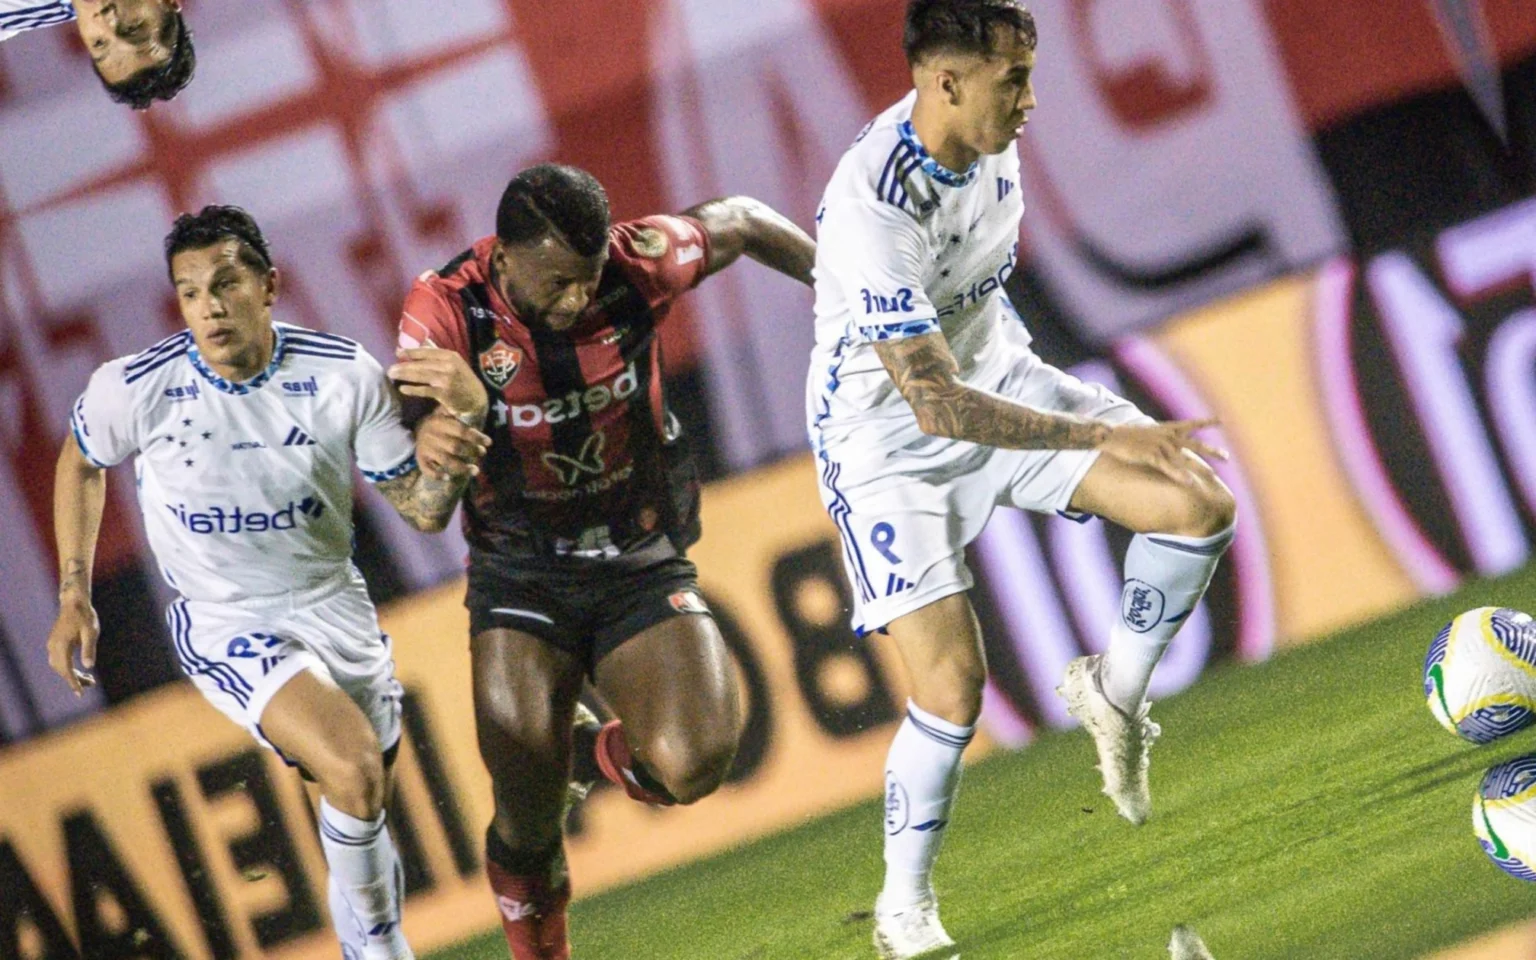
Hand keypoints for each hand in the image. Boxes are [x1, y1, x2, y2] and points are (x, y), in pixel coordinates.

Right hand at [48, 590, 99, 696]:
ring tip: (89, 680)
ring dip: (71, 675)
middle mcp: (53, 647)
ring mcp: (52, 645)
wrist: (73, 603)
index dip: (73, 682)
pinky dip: (67, 669)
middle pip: (61, 670)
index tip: (80, 693)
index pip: (66, 669)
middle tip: (91, 684)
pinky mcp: (54, 643)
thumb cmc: (84, 616)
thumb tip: (89, 666)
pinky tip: (79, 671)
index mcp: (61, 645)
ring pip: (59, 667)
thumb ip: (89, 649)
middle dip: (74, 680)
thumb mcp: (91, 632)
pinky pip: (58, 661)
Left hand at [389, 347, 488, 420]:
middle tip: (390, 369)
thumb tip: (422, 343)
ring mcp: (446, 379)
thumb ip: (438, 354)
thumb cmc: (462, 379)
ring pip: (421, 376)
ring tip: (392, 375)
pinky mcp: (444, 393)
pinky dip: (413, 390)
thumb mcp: (454, 362)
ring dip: (404, 375)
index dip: (411, 352)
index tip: (398, 352)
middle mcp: (448, 365)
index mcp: (450, 355)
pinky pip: (425, 391)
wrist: (477, 399)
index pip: (426, 352)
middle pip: (421, 364)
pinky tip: (403, 389)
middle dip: (404, 366)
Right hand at [416, 411, 490, 480]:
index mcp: (439, 422)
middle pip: (455, 447)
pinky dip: (437, 475)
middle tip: (482, 453)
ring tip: (476, 470)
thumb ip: (456, 412)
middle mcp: (432, 436)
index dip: (476, 437)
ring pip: (445, 460)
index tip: (489, 442)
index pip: (461, 430)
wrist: (416, 430)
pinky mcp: (420, 460)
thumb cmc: (439, 423)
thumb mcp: (445, 413)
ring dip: (462, 467)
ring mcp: (426, 449)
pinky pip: (427, 470)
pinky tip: (448, 478)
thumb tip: (469, 409)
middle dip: (471, 451)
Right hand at [1099, 419, 1227, 482]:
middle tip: (1227, 457)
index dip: (1206, 422)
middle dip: (1211, 451)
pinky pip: (1169, 468)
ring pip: (1185, 459)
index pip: (1191, 423)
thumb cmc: (1127, 434)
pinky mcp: (1151, 456)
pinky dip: (1180, 476)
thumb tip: (1167, 439)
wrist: (1110, 435)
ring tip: (1213, 477)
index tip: (1221, 420)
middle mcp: (1167, 436)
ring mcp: (1160, 447)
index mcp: (1167, 428)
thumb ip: (1160, 435)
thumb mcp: (1147, 431)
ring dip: (1199, 468)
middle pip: (1194, 444)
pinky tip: (1189, 483)